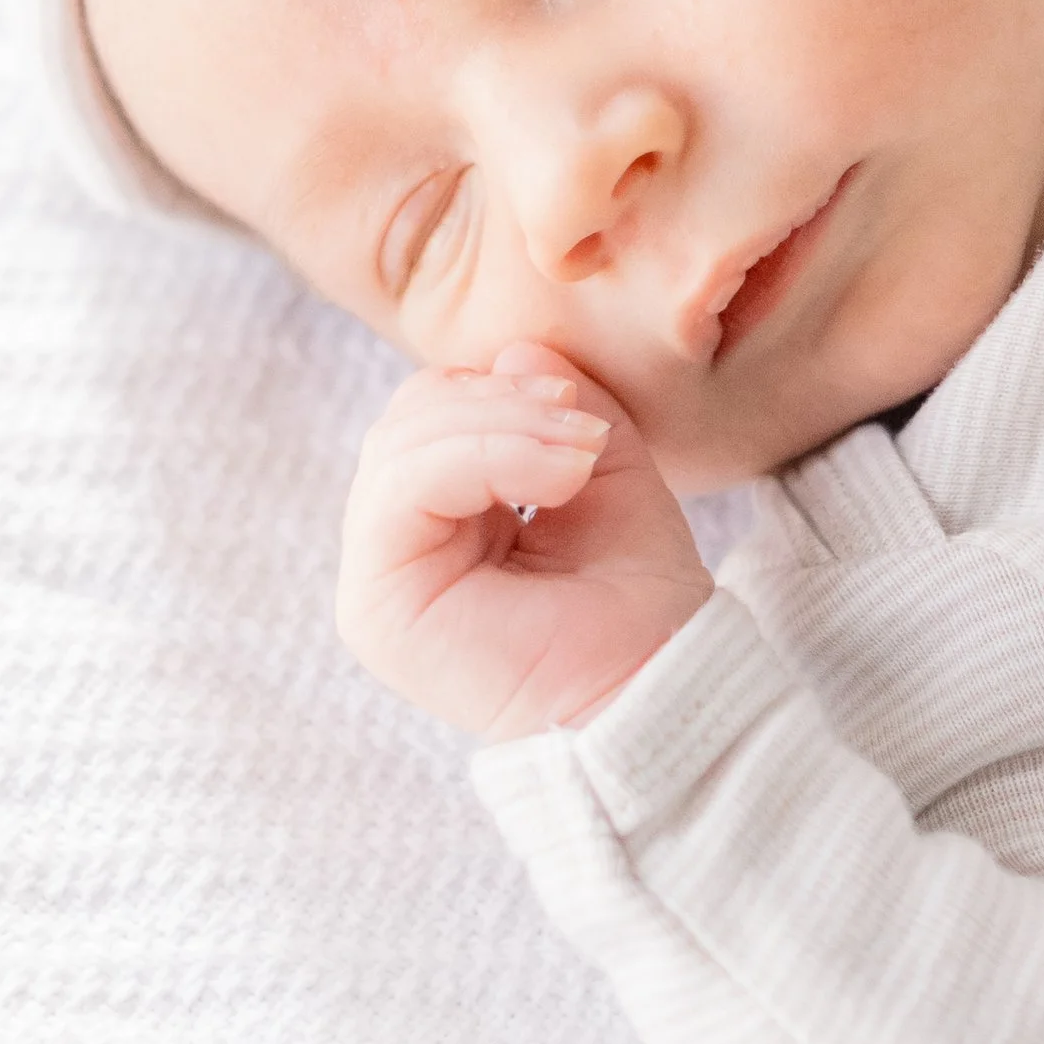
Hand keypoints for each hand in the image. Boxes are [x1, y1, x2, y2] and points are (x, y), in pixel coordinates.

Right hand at [337, 341, 713, 743]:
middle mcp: (398, 552)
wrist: (666, 693)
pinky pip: (401, 489)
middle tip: (581, 427)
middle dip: (499, 403)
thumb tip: (510, 350)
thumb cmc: (640, 607)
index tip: (578, 407)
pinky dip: (485, 456)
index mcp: (441, 524)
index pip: (430, 417)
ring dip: (501, 426)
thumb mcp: (609, 478)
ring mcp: (378, 582)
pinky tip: (558, 476)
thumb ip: (561, 412)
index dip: (497, 390)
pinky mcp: (377, 609)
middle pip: (406, 421)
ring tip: (580, 456)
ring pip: (400, 445)